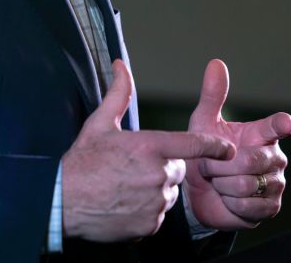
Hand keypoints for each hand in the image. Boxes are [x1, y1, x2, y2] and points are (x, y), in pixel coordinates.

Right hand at [62, 60, 236, 241]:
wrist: (62, 201)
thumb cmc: (81, 161)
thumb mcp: (99, 124)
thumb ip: (118, 94)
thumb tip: (120, 65)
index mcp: (149, 146)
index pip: (194, 144)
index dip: (215, 146)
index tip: (228, 149)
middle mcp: (157, 174)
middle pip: (178, 170)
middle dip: (164, 168)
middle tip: (135, 168)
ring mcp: (155, 202)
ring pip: (169, 194)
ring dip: (156, 190)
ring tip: (127, 187)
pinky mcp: (150, 224)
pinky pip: (158, 215)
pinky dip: (147, 211)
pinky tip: (125, 204)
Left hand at [184, 59, 290, 229]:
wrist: (198, 191)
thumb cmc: (205, 153)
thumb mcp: (204, 124)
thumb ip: (213, 96)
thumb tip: (216, 63)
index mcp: (263, 135)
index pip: (278, 126)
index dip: (281, 125)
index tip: (285, 124)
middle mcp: (275, 158)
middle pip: (249, 160)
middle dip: (219, 165)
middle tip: (210, 166)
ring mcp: (276, 184)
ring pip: (244, 184)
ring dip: (221, 184)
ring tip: (218, 181)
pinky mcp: (270, 207)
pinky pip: (248, 205)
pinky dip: (230, 203)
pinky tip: (227, 198)